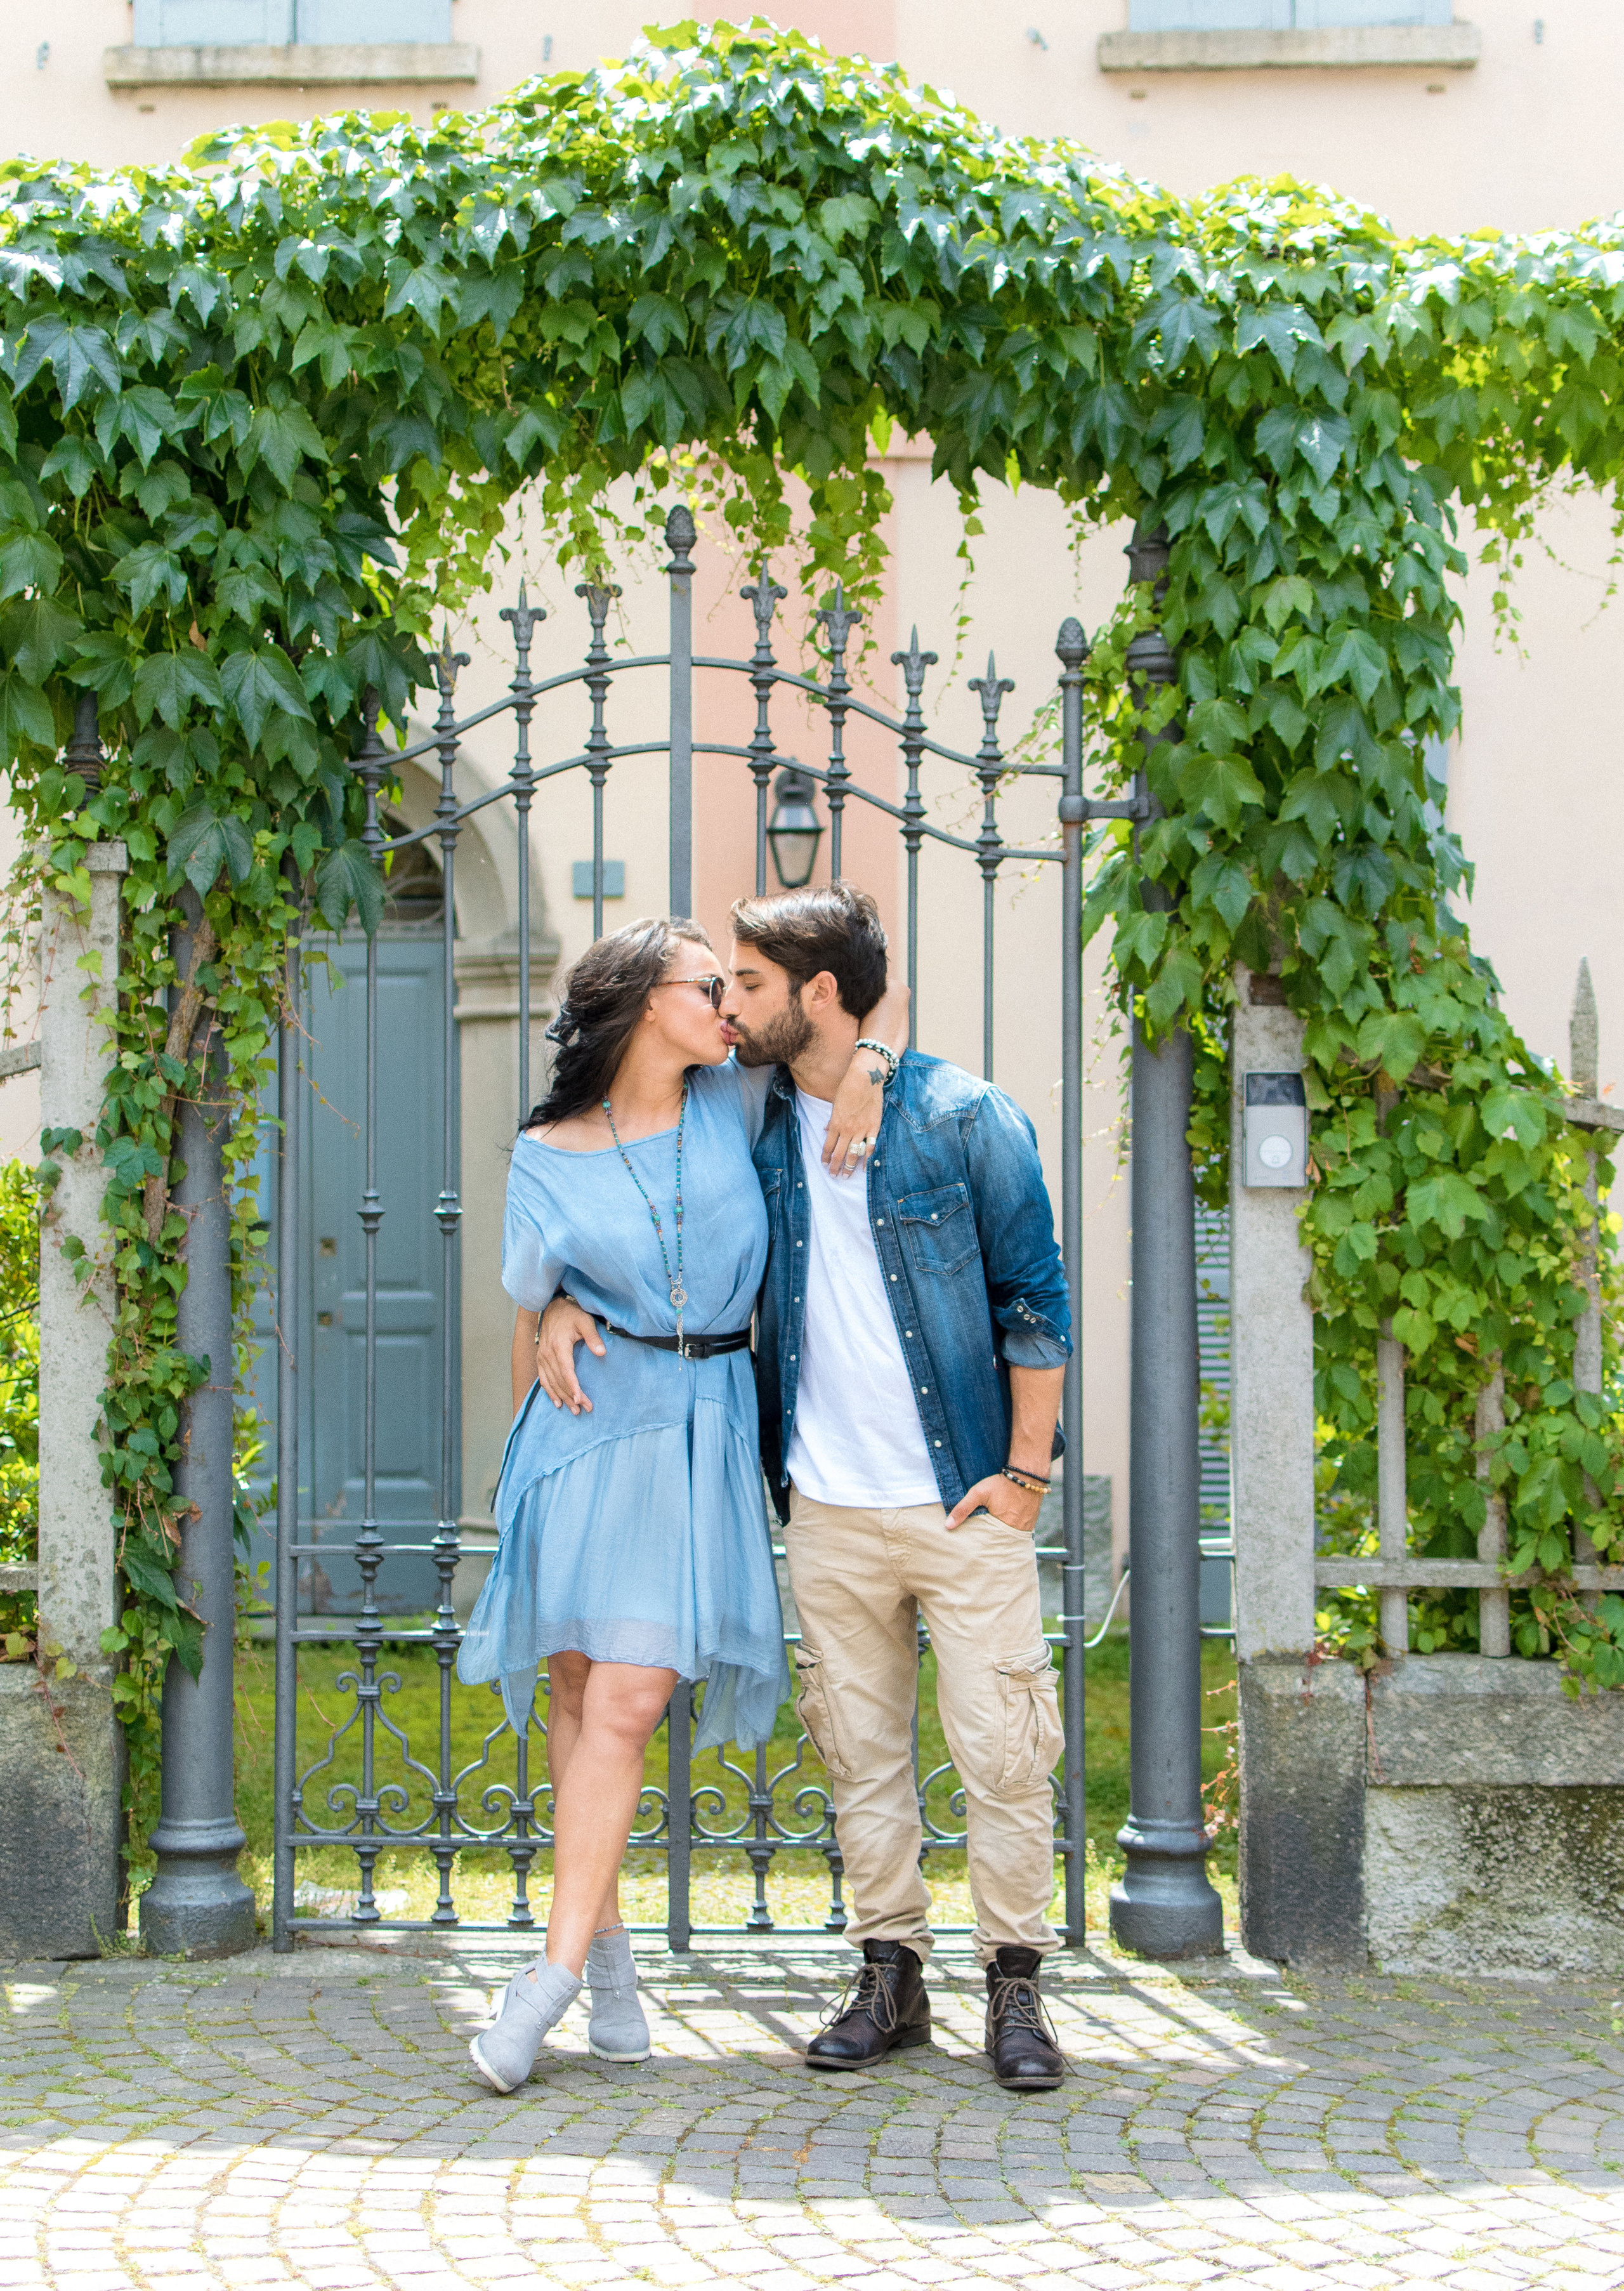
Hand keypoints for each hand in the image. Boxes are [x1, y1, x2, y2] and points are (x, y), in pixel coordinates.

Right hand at [536, 1295, 603, 1413]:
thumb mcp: (585, 1321)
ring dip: (562, 1397)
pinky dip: (549, 1392)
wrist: (553, 1307)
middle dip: (572, 1396)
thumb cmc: (571, 1314)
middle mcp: (547, 1354)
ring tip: (574, 1410)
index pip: (566, 1371)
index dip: (573, 1386)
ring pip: (551, 1382)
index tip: (581, 1399)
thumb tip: (601, 1353)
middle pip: (560, 1380)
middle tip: (584, 1409)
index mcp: (559, 1346)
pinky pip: (543, 1379)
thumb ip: (593, 1336)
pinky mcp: (540, 1359)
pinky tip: (557, 1403)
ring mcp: (542, 1357)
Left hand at [824, 1051, 885, 1178]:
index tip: (824, 1165)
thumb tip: (827, 1131)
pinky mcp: (874, 1127)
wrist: (865, 1077)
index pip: (828, 1146)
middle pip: (840, 1154)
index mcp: (836, 1124)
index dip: (825, 1158)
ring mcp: (862, 1130)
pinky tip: (864, 1166)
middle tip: (834, 1176)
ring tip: (846, 1176)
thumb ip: (832, 1120)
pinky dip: (867, 1158)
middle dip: (836, 1167)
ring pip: (854, 1154)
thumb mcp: (835, 1103)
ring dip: (849, 1167)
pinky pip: (870, 1147)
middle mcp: (847, 1130)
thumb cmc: (848, 1087)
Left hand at [946, 1472, 1041, 1533]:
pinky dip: (1011, 1530)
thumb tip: (948, 1525)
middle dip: (990, 1540)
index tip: (972, 1542)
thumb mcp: (979, 1493)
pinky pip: (1018, 1532)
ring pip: (1009, 1537)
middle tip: (982, 1538)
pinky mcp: (1031, 1523)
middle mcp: (1015, 1531)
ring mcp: (1025, 1528)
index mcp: (1001, 1528)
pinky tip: (1006, 1524)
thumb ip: (963, 1508)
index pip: (987, 1542)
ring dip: (1001, 1535)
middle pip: (999, 1542)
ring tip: (993, 1531)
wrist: (1027, 1475)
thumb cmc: (1002, 1484)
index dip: (979, 1542)